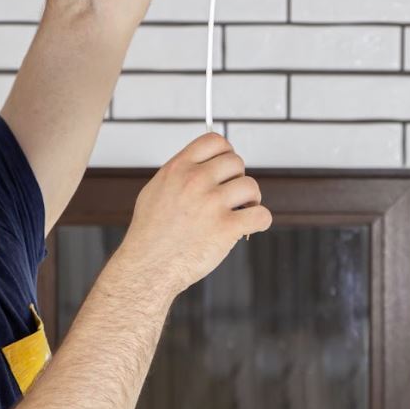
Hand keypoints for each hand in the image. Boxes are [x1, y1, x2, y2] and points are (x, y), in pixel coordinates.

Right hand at [116, 132, 272, 296]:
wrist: (148, 267)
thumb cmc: (150, 235)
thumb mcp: (156, 190)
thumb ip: (180, 174)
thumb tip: (204, 165)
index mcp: (178, 169)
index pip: (215, 141)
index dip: (226, 152)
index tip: (227, 167)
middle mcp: (195, 181)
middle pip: (236, 162)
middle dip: (237, 179)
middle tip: (231, 196)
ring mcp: (211, 203)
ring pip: (251, 186)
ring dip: (250, 200)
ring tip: (240, 212)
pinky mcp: (226, 227)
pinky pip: (261, 215)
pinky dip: (260, 221)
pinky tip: (249, 227)